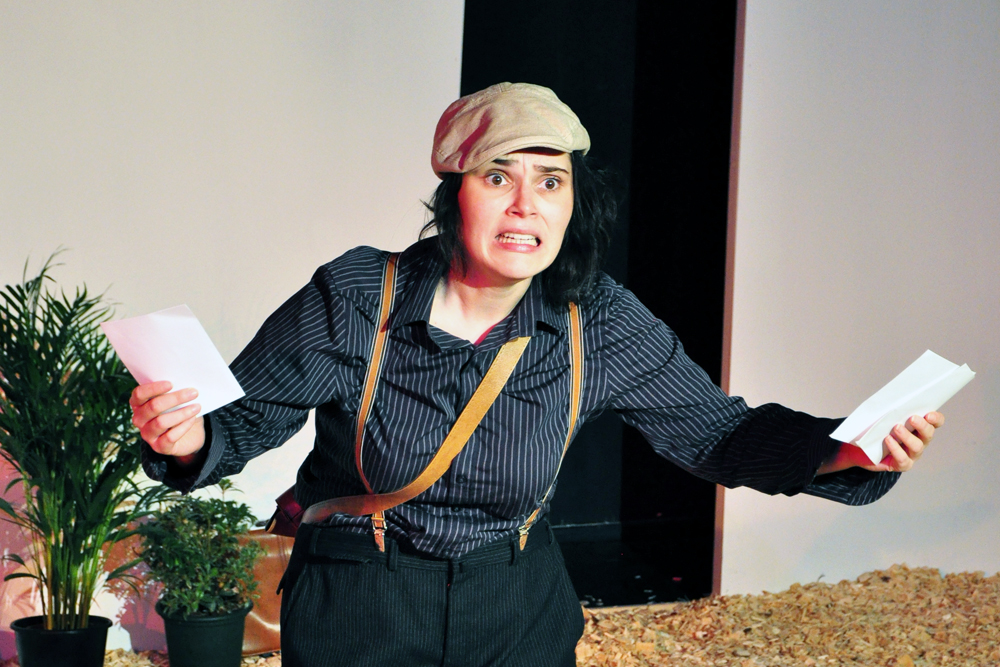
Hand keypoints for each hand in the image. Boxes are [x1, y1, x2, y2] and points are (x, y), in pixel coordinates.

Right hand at [130, 381, 205, 463]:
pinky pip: (170, 437)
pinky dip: (183, 426)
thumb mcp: (175, 399)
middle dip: (175, 398)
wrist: (190, 434)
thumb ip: (173, 391)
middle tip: (193, 393)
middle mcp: (139, 419)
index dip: (153, 388)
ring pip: (161, 422)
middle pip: (153, 407)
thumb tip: (185, 382)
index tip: (171, 384)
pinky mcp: (159, 447)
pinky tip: (192, 419)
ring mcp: (147, 434)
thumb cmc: (179, 410)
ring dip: (181, 413)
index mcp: (138, 404)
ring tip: (196, 407)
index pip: (139, 394)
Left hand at [817, 411, 943, 474]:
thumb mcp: (882, 417)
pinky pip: (903, 459)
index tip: (929, 414)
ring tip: (896, 428)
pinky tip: (888, 440)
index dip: (936, 419)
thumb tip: (891, 398)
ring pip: (917, 447)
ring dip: (908, 436)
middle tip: (912, 418)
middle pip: (928, 434)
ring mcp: (912, 454)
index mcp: (918, 427)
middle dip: (923, 425)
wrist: (859, 448)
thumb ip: (891, 410)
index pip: (935, 422)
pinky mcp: (901, 465)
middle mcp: (919, 441)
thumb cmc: (873, 429)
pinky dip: (896, 449)